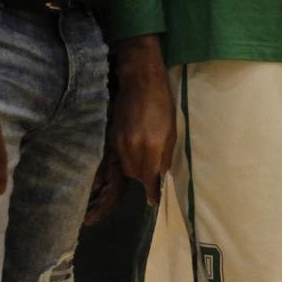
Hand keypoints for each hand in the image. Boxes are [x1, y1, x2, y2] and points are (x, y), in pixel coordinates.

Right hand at [88, 35, 176, 219]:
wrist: (140, 81)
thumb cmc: (162, 103)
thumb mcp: (171, 130)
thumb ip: (165, 156)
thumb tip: (161, 176)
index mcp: (150, 146)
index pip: (149, 177)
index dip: (151, 191)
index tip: (153, 201)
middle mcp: (132, 148)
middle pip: (134, 175)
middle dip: (143, 177)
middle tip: (151, 175)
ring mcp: (118, 142)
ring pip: (124, 168)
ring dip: (134, 169)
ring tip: (142, 162)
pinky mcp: (110, 136)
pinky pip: (115, 158)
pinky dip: (123, 161)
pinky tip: (128, 155)